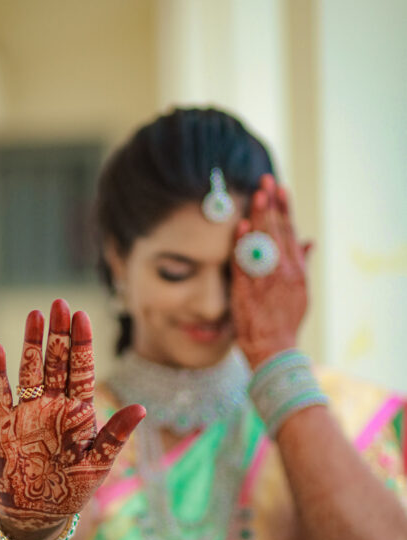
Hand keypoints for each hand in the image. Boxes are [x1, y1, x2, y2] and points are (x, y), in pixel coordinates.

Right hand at [0, 299, 144, 539]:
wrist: (39, 511)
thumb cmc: (73, 485)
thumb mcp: (99, 461)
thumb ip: (116, 435)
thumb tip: (141, 408)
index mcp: (78, 410)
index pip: (82, 369)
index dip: (81, 343)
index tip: (82, 316)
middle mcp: (54, 404)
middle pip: (56, 361)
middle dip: (58, 333)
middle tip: (59, 303)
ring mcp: (28, 412)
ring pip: (30, 370)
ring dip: (31, 344)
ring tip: (34, 315)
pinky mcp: (5, 425)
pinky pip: (0, 395)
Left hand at [231, 175, 311, 369]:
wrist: (273, 348)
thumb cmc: (286, 319)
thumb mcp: (302, 291)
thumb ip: (303, 263)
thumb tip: (309, 240)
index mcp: (296, 269)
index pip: (289, 232)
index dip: (285, 209)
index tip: (281, 189)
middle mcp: (282, 271)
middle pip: (275, 231)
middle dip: (270, 204)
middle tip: (265, 181)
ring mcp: (264, 280)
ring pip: (260, 242)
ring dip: (258, 217)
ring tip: (256, 195)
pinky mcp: (245, 290)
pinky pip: (243, 263)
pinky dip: (242, 244)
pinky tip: (241, 227)